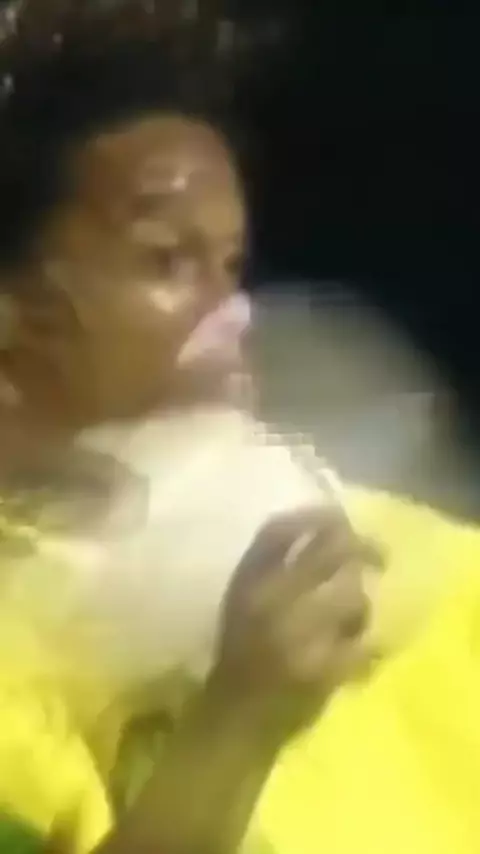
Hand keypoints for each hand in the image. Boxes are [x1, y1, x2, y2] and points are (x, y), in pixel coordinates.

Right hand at [213, 506, 379, 732]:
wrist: (232, 720)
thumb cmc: (241, 655)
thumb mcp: (243, 599)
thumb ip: (272, 564)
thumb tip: (328, 529)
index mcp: (247, 583)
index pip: (279, 530)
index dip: (314, 516)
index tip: (338, 516)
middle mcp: (268, 602)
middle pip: (329, 552)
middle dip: (361, 547)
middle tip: (378, 556)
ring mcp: (296, 637)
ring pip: (353, 597)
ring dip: (360, 608)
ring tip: (353, 623)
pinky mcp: (319, 672)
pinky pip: (362, 645)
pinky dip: (366, 647)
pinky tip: (359, 655)